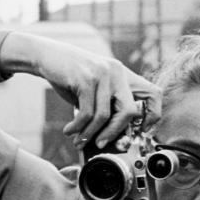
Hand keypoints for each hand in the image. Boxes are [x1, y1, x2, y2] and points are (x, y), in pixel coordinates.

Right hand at [0, 32, 161, 149]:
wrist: (45, 55)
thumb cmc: (70, 77)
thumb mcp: (93, 89)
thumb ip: (105, 107)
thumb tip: (112, 139)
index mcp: (123, 75)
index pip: (154, 94)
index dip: (154, 115)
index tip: (141, 132)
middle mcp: (117, 72)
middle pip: (129, 111)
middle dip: (116, 133)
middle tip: (102, 144)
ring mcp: (102, 74)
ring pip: (104, 116)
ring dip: (90, 134)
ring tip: (79, 141)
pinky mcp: (85, 79)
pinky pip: (87, 112)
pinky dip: (78, 127)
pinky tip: (69, 130)